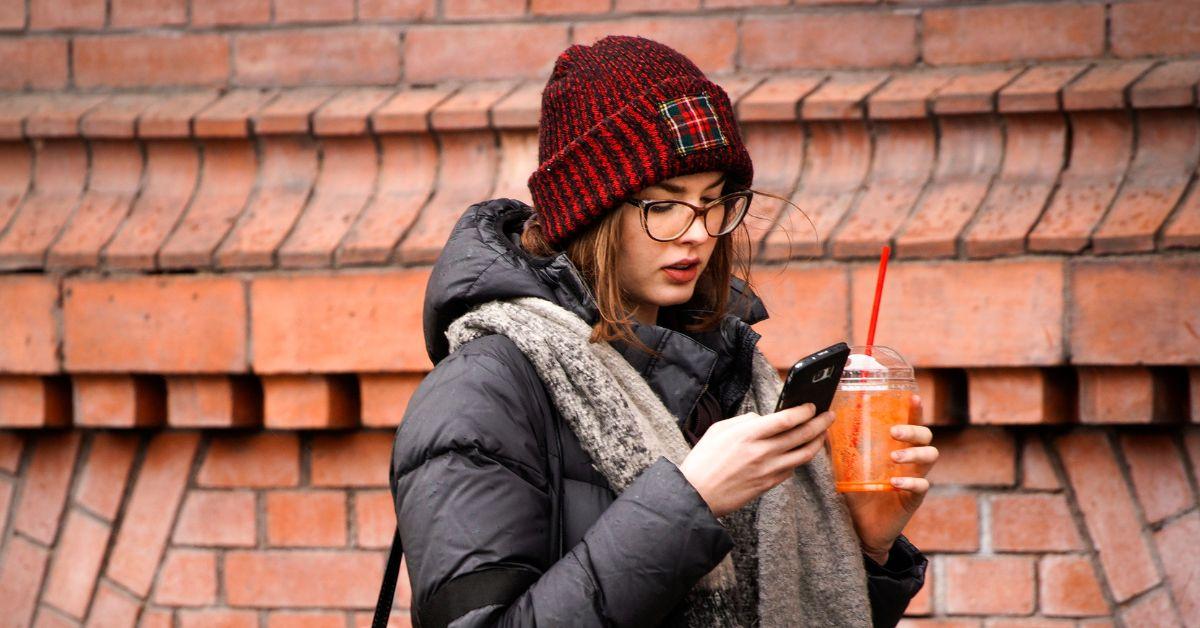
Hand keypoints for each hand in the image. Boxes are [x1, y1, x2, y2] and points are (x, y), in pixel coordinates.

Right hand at [679, 403, 833, 517]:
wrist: (697, 494)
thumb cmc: (704, 460)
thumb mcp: (719, 430)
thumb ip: (745, 421)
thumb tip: (764, 419)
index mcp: (748, 434)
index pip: (786, 419)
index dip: (804, 411)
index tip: (812, 405)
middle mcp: (762, 452)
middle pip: (801, 435)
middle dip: (820, 423)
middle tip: (829, 415)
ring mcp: (768, 470)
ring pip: (804, 454)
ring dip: (818, 442)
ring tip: (822, 434)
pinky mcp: (769, 484)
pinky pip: (792, 469)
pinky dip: (800, 458)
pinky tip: (802, 451)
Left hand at [841, 393, 937, 563]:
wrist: (861, 527)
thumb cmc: (858, 492)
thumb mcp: (847, 466)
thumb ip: (839, 447)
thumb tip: (822, 425)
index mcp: (897, 447)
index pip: (911, 423)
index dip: (915, 410)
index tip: (912, 397)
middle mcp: (910, 460)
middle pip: (927, 436)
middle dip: (914, 430)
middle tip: (894, 432)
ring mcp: (915, 478)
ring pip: (931, 456)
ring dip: (914, 453)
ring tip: (894, 457)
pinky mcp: (913, 498)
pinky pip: (922, 486)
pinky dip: (910, 482)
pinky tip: (894, 483)